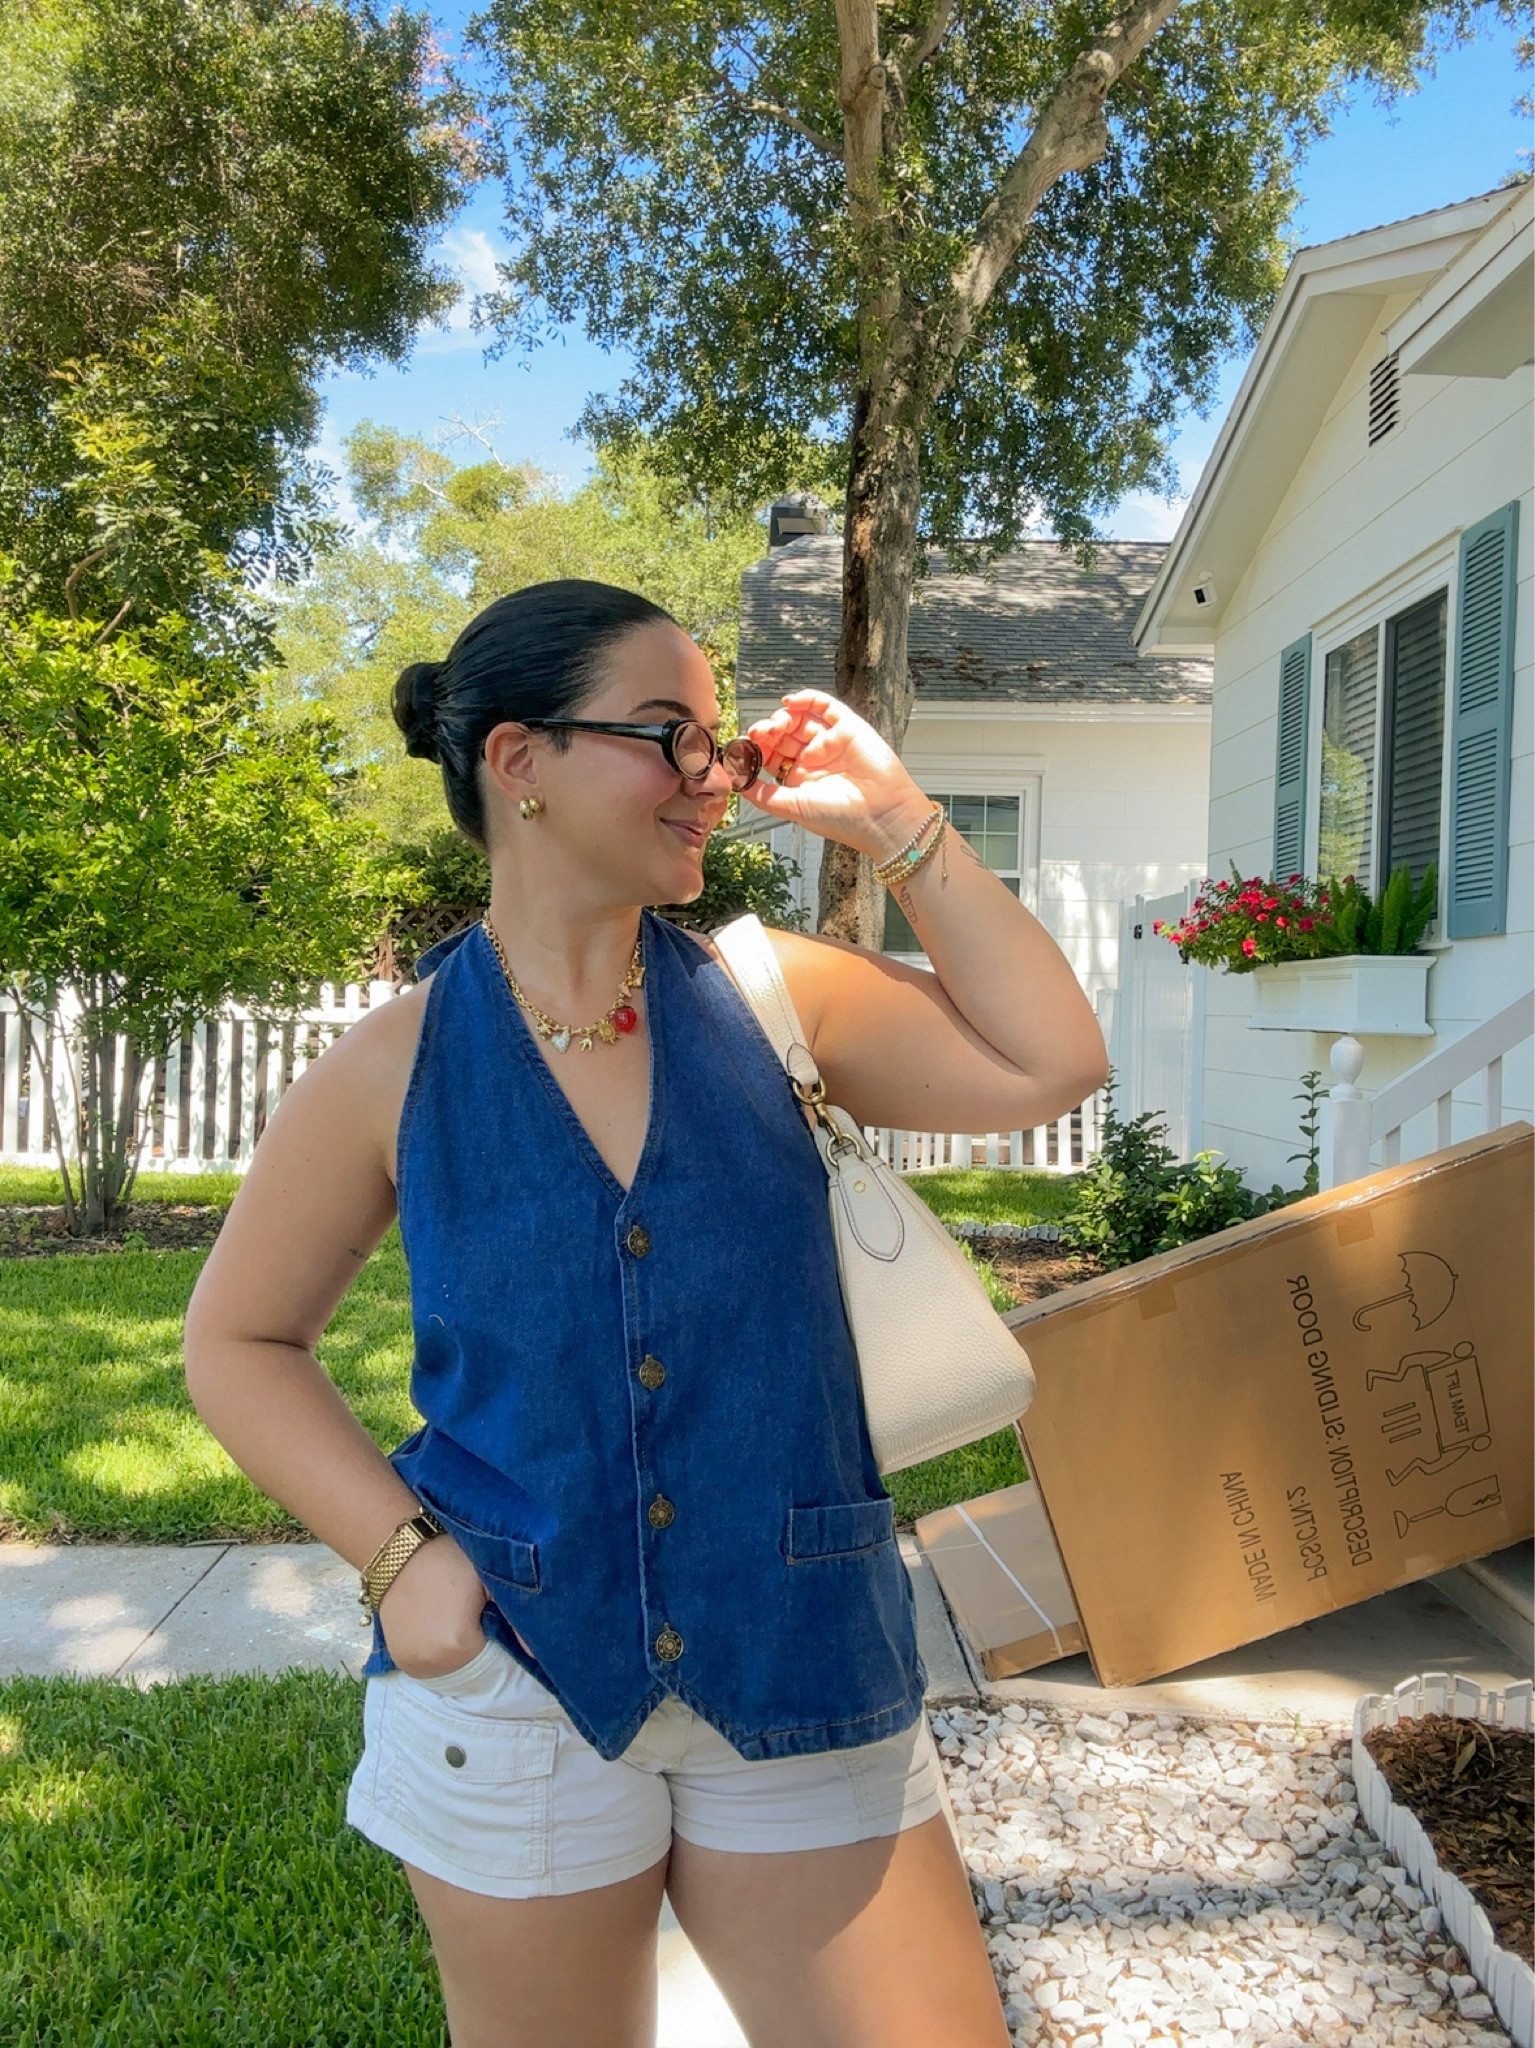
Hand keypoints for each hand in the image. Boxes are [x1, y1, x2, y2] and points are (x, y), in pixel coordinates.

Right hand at [376, 1530, 502, 1678]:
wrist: (399, 1549)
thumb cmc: (448, 1558)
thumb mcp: (488, 1578)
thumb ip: (516, 1616)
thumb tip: (539, 1652)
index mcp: (458, 1645)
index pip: (496, 1653)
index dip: (497, 1630)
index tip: (492, 1609)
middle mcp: (432, 1664)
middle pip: (473, 1663)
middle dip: (479, 1641)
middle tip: (474, 1609)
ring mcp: (412, 1664)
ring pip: (452, 1666)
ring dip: (458, 1649)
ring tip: (454, 1614)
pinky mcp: (399, 1659)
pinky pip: (431, 1663)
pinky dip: (439, 1649)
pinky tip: (439, 1621)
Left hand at [741, 691, 934, 862]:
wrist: (878, 815)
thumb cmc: (841, 818)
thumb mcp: (791, 807)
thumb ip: (762, 794)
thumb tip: (736, 782)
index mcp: (800, 778)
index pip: (771, 754)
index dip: (756, 748)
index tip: (743, 748)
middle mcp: (815, 758)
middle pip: (783, 734)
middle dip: (768, 731)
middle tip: (760, 735)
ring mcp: (831, 741)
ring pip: (800, 719)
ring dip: (783, 717)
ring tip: (776, 726)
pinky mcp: (848, 727)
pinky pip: (825, 706)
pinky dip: (807, 699)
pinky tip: (791, 703)